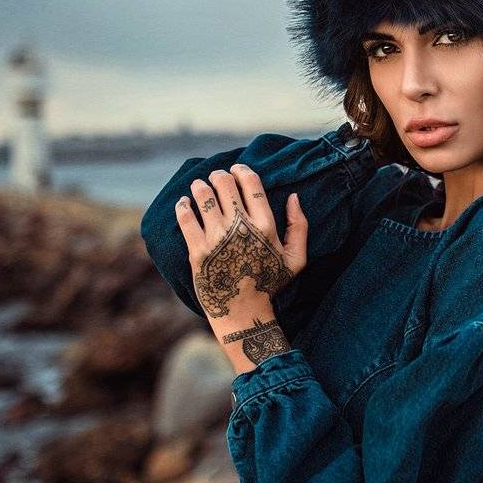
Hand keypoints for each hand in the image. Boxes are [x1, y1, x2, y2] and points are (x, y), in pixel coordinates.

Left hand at [174, 163, 308, 320]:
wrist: (243, 313)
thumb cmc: (269, 284)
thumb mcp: (295, 259)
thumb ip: (299, 226)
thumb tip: (294, 197)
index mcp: (265, 226)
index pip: (251, 184)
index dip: (242, 170)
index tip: (237, 169)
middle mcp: (240, 228)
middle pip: (225, 184)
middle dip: (219, 175)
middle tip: (216, 177)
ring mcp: (217, 239)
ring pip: (203, 195)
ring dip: (199, 185)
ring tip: (199, 186)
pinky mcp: (197, 250)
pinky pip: (185, 217)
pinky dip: (182, 205)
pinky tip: (184, 202)